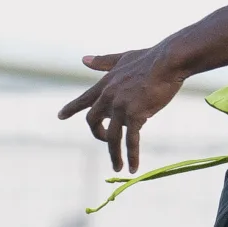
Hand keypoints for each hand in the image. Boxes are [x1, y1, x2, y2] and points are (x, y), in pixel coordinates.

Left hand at [57, 46, 187, 172]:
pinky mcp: (135, 115)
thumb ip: (103, 62)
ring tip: (117, 168)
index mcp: (106, 84)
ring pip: (111, 137)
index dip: (71, 108)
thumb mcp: (123, 58)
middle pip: (93, 121)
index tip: (60, 116)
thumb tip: (84, 60)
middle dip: (97, 134)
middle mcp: (109, 96)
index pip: (84, 99)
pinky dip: (131, 156)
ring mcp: (120, 107)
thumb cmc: (150, 58)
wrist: (168, 61)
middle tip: (105, 140)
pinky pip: (131, 141)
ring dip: (114, 154)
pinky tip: (133, 168)